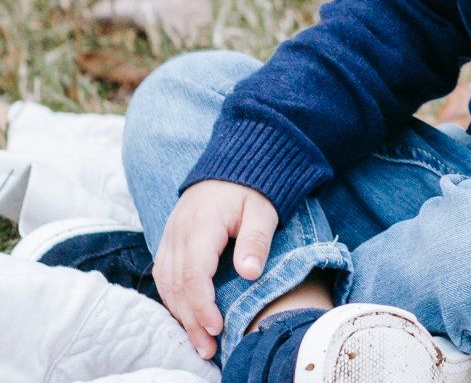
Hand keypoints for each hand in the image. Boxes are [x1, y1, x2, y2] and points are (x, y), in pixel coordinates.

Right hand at [153, 179, 279, 358]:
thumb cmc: (252, 188)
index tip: (217, 328)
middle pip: (176, 285)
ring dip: (180, 314)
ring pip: (166, 284)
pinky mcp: (169, 241)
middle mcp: (177, 233)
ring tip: (198, 341)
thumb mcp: (264, 210)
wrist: (233, 164)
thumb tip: (249, 274)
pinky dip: (173, 299)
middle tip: (207, 349)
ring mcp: (169, 236)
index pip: (194, 274)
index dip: (202, 305)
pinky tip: (186, 316)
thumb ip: (256, 241)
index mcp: (201, 226)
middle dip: (190, 320)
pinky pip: (164, 275)